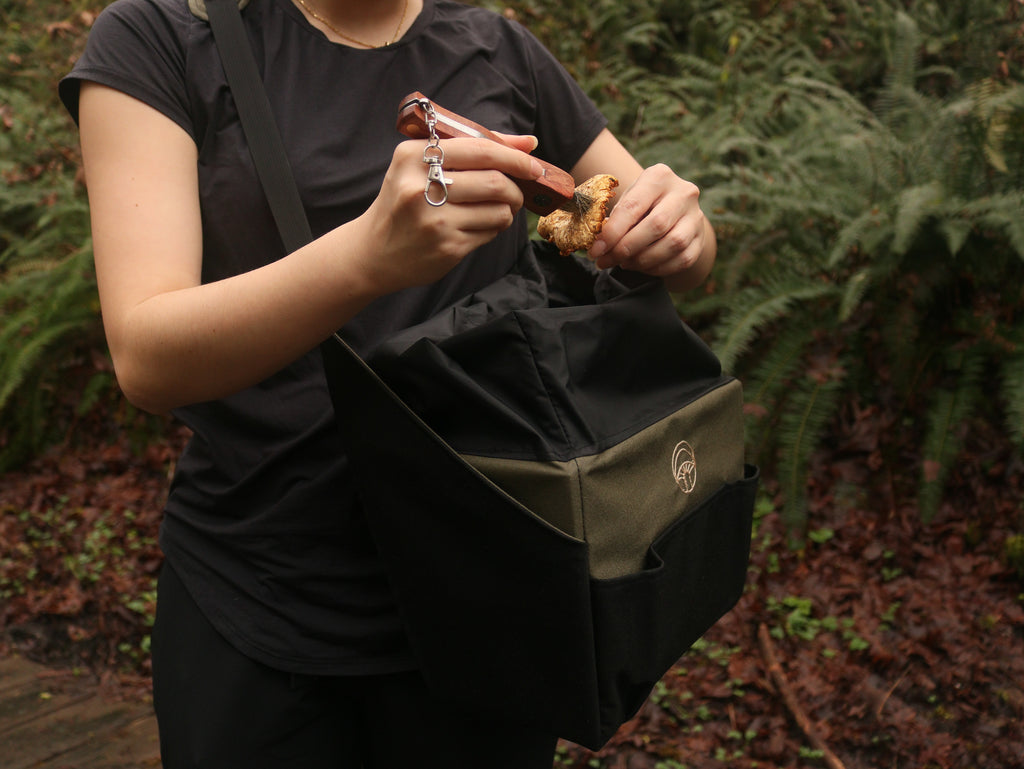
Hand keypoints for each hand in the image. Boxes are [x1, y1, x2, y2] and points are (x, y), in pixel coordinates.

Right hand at [354, 135, 541, 295]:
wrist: (373, 251)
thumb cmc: (403, 201)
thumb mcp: (421, 166)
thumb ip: (473, 149)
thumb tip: (529, 143)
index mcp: (413, 157)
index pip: (480, 149)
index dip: (514, 156)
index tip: (533, 164)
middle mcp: (420, 187)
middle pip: (495, 181)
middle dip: (515, 188)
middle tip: (515, 192)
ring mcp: (435, 221)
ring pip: (499, 210)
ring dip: (508, 210)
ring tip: (497, 209)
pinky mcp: (448, 248)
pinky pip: (490, 233)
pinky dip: (494, 227)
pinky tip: (479, 225)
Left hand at [587, 164, 712, 284]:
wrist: (675, 209)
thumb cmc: (643, 204)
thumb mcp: (629, 200)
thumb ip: (615, 219)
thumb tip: (599, 245)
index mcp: (659, 177)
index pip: (633, 206)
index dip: (613, 232)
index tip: (596, 250)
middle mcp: (683, 193)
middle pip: (656, 225)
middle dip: (626, 248)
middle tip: (607, 261)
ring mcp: (696, 216)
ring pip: (672, 245)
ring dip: (642, 260)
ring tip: (624, 263)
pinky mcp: (701, 238)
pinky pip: (682, 259)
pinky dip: (658, 268)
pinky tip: (643, 267)